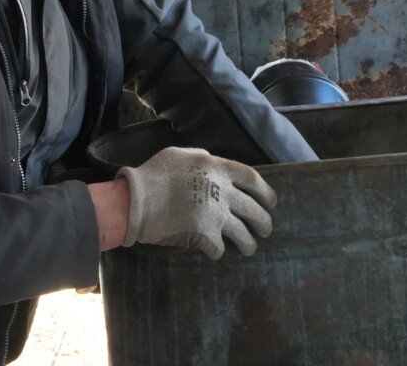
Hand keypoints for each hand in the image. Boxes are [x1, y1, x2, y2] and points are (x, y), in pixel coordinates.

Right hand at [117, 147, 276, 259]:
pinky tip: (215, 252)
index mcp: (217, 168)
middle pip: (254, 209)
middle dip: (263, 222)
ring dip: (248, 243)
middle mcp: (222, 190)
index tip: (271, 202)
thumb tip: (214, 162)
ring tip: (249, 248)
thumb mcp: (180, 154)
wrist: (135, 200)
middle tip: (265, 229)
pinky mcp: (205, 235)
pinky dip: (218, 252)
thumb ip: (202, 157)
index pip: (252, 179)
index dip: (265, 192)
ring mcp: (215, 214)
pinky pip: (220, 248)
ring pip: (243, 234)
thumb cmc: (153, 174)